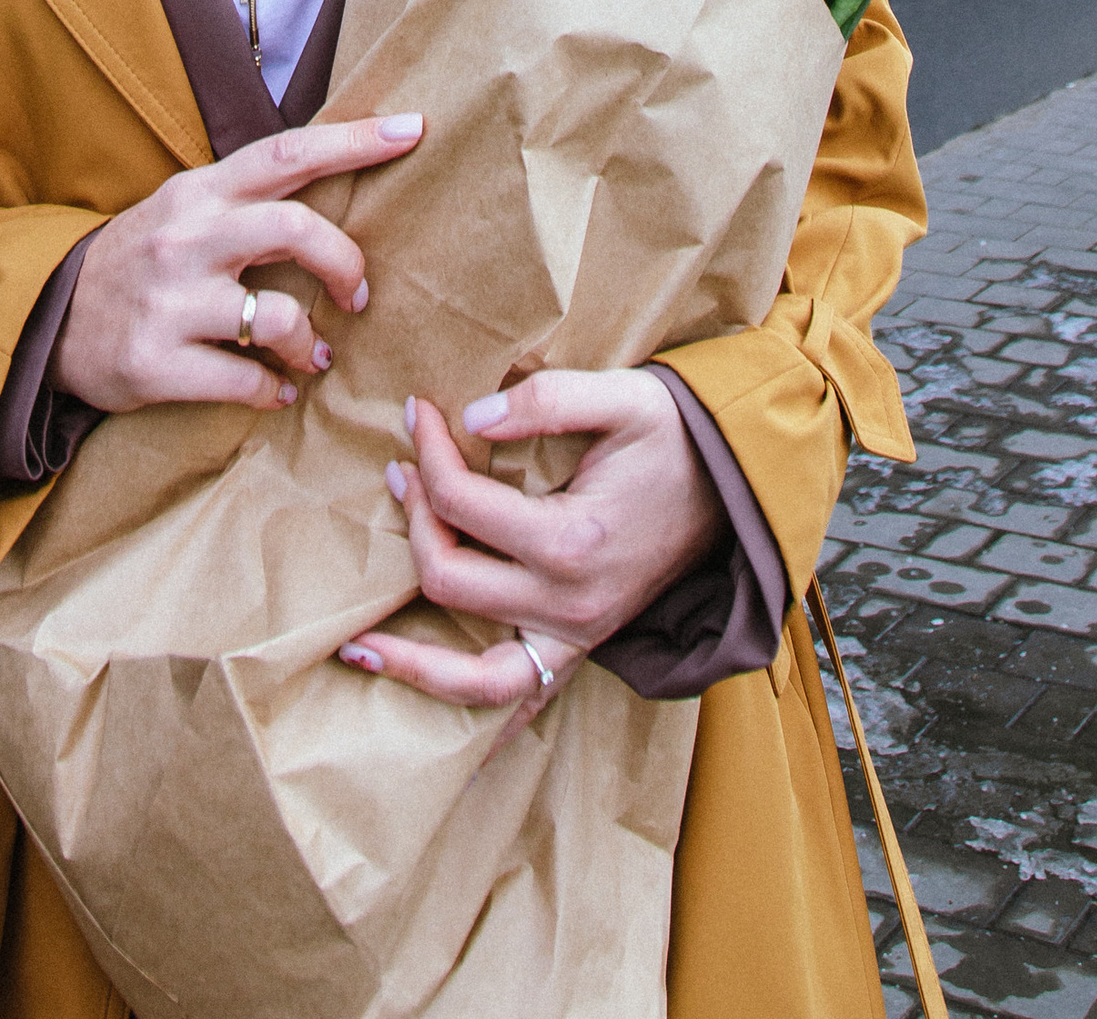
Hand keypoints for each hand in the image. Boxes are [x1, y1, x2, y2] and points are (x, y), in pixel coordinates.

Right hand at [48, 114, 422, 414]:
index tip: (411, 130)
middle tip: (357, 293)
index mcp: (200, 192)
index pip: (286, 153)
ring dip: (309, 341)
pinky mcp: (156, 363)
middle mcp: (187, 237)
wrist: (49, 318)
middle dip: (345, 262)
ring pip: (276, 316)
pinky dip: (273, 390)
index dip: (352, 142)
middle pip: (293, 228)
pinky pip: (244, 380)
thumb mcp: (184, 211)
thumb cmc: (140, 261)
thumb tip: (336, 198)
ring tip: (312, 353)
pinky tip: (274, 389)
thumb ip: (248, 202)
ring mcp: (170, 301)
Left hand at [337, 368, 723, 716]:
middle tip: (402, 469)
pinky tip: (425, 694)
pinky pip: (516, 694)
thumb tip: (474, 418)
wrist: (737, 485)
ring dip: (413, 662)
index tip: (417, 412)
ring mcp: (576, 636)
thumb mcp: (624, 396)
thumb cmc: (678, 436)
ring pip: (475, 676)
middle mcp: (570, 603)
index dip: (427, 454)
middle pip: (450, 578)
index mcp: (575, 540)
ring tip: (358, 649)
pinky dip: (467, 700)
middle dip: (415, 521)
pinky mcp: (581, 647)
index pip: (463, 505)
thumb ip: (547, 401)